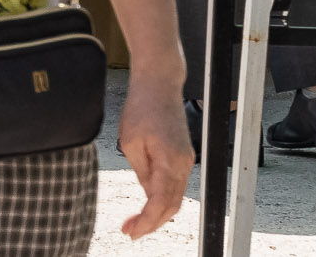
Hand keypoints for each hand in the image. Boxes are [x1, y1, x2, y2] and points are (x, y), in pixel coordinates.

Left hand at [114, 68, 193, 238]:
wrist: (159, 84)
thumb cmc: (142, 107)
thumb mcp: (130, 141)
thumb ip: (141, 171)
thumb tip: (147, 193)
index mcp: (169, 160)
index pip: (160, 202)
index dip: (147, 222)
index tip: (131, 232)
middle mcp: (183, 163)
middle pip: (172, 206)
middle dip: (152, 223)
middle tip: (129, 231)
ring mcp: (186, 160)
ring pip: (175, 197)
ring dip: (157, 213)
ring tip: (135, 221)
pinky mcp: (183, 156)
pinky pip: (175, 185)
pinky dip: (162, 199)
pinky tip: (146, 204)